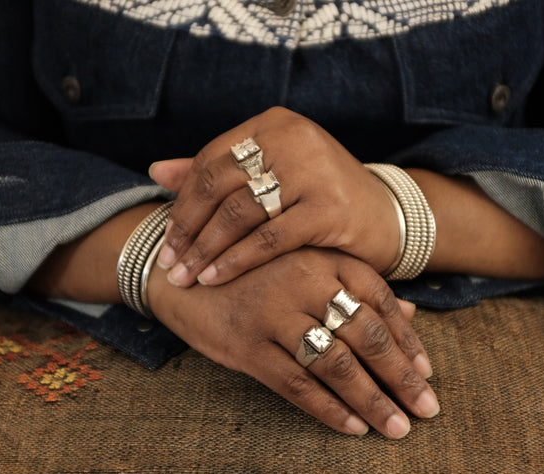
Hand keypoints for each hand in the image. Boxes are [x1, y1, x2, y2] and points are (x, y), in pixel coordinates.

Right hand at [148, 247, 438, 438]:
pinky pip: (295, 383)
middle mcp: (304, 282)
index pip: (379, 301)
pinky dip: (327, 409)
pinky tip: (352, 427)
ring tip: (397, 427)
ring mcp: (274, 313)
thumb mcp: (306, 267)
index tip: (426, 373)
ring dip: (372, 400)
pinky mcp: (246, 345)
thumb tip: (410, 314)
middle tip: (427, 408)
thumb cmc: (253, 270)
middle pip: (365, 335)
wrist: (181, 271)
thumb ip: (357, 287)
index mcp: (323, 259)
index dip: (408, 340)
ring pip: (335, 364)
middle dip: (400, 377)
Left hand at [149, 106, 401, 287]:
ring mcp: (314, 171)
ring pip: (239, 213)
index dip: (183, 202)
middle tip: (169, 263)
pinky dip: (236, 261)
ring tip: (186, 276)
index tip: (167, 238)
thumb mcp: (273, 175)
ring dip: (206, 249)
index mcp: (275, 124)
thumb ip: (218, 172)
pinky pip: (268, 238)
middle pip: (219, 184)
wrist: (387, 217)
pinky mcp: (330, 207)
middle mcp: (294, 138)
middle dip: (188, 228)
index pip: (211, 161)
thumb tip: (156, 172)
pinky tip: (216, 278)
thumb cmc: (321, 197)